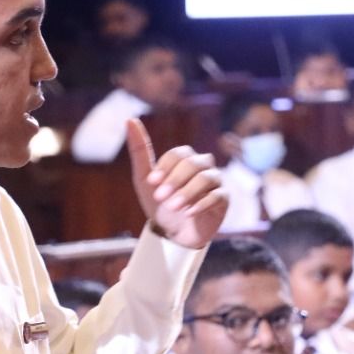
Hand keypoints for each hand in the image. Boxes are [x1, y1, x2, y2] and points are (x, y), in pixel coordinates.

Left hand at [126, 119, 226, 248]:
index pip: (179, 154)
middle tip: (160, 197)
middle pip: (193, 164)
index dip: (165, 167)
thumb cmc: (160, 203)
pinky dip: (201, 204)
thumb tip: (130, 120)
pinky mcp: (223, 200)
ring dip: (187, 193)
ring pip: (206, 178)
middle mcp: (203, 166)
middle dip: (175, 180)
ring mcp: (215, 182)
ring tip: (173, 207)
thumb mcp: (144, 180)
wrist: (173, 233)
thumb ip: (139, 151)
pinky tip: (188, 213)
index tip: (151, 182)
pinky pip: (217, 196)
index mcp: (185, 158)